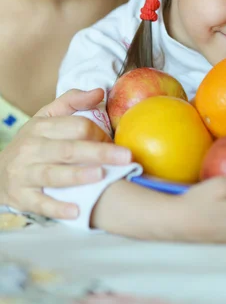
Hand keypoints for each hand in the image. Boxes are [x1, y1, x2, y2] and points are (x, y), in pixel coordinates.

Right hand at [0, 89, 131, 218]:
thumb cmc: (33, 141)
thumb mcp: (47, 116)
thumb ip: (72, 100)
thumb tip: (100, 92)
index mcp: (41, 126)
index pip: (76, 126)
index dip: (99, 133)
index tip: (114, 143)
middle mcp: (32, 149)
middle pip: (69, 149)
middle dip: (99, 152)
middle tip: (125, 157)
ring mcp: (25, 173)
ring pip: (54, 174)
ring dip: (78, 176)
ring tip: (102, 175)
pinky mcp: (22, 197)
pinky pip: (41, 203)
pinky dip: (58, 208)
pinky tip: (76, 211)